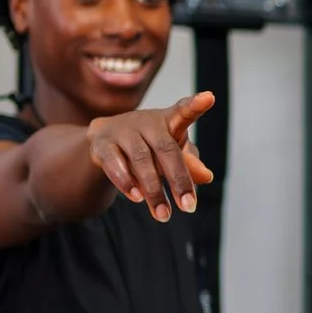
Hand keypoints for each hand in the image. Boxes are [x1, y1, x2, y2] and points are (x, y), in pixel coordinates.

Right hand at [87, 92, 215, 221]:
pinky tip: (137, 198)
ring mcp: (123, 131)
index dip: (195, 105)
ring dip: (153, 190)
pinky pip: (114, 163)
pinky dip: (125, 182)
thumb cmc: (150, 145)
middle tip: (188, 207)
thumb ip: (189, 163)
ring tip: (163, 214)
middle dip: (178, 180)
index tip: (209, 98)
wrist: (106, 140)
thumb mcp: (173, 153)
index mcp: (169, 121)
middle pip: (166, 148)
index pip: (183, 111)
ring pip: (141, 160)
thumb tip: (206, 176)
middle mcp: (146, 122)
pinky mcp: (102, 144)